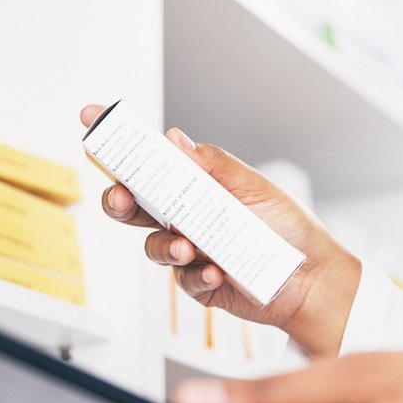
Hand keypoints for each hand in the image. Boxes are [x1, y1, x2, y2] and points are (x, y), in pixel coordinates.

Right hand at [80, 104, 360, 358]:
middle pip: (135, 206)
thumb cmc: (287, 226)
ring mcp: (189, 250)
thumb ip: (211, 166)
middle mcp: (186, 217)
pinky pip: (183, 278)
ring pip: (152, 245)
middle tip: (122, 197)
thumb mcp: (252, 186)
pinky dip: (197, 272)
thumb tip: (173, 139)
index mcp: (196, 186)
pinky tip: (217, 269)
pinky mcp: (198, 282)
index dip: (119, 144)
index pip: (150, 163)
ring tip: (188, 246)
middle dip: (120, 200)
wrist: (312, 276)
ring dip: (164, 244)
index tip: (91, 119)